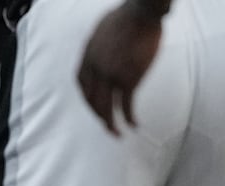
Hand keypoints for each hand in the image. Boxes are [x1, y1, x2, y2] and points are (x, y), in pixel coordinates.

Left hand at [77, 2, 162, 134]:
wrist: (142, 10)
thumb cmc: (126, 15)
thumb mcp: (102, 29)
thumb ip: (99, 45)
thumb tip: (101, 52)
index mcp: (88, 57)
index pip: (82, 85)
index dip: (87, 97)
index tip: (94, 105)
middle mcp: (96, 70)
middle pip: (92, 101)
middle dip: (98, 116)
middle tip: (106, 125)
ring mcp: (112, 76)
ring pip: (107, 108)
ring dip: (110, 125)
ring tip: (117, 134)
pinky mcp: (130, 79)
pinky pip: (127, 105)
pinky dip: (130, 118)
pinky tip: (134, 125)